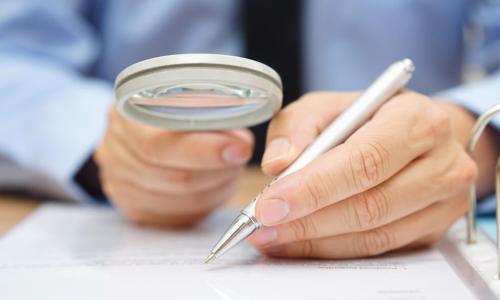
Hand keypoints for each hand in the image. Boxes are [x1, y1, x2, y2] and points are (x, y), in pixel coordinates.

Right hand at [95, 107, 252, 226]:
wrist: (142, 130)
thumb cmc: (173, 111)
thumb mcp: (190, 99)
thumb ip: (212, 116)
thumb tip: (239, 147)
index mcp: (126, 115)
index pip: (161, 144)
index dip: (205, 151)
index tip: (240, 150)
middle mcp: (114, 152)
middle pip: (174, 178)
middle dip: (218, 171)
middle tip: (238, 159)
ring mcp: (119, 184)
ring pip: (181, 201)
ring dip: (215, 188)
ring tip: (227, 170)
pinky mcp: (133, 209)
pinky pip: (178, 217)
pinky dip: (204, 204)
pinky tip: (212, 186)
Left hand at [247, 91, 479, 257]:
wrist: (420, 133)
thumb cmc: (370, 117)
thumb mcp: (330, 106)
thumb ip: (297, 126)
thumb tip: (276, 165)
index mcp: (417, 120)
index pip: (364, 161)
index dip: (314, 187)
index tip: (270, 204)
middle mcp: (442, 162)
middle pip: (369, 205)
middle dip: (307, 221)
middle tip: (263, 227)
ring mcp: (444, 201)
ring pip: (374, 234)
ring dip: (316, 242)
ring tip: (273, 238)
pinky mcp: (435, 228)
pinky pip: (380, 248)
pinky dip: (335, 250)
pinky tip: (301, 243)